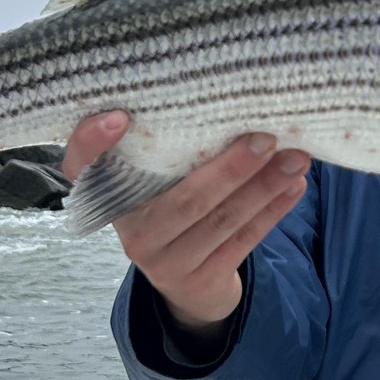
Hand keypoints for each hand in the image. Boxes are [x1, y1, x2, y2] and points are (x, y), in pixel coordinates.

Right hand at [63, 113, 309, 334]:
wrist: (188, 282)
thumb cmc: (172, 207)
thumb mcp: (156, 181)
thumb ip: (170, 150)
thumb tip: (227, 97)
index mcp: (109, 196)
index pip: (82, 168)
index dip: (92, 143)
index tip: (118, 116)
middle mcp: (131, 232)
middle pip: (183, 200)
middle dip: (230, 168)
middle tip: (267, 137)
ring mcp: (164, 262)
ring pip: (221, 220)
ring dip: (264, 187)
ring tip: (296, 158)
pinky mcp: (199, 280)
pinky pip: (242, 241)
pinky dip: (272, 211)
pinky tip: (294, 186)